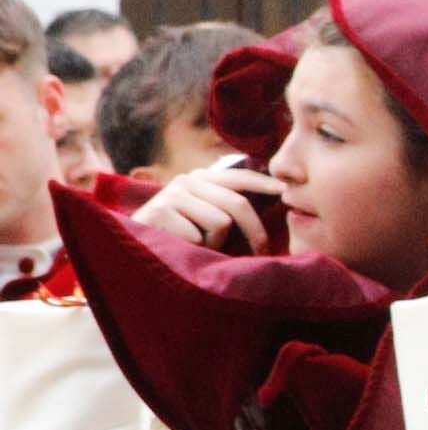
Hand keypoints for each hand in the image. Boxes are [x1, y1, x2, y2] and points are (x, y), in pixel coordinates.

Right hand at [130, 159, 280, 251]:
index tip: (286, 192)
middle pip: (237, 204)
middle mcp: (187, 181)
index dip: (265, 184)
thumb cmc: (183, 239)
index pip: (239, 177)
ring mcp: (172, 194)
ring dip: (216, 243)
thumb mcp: (210, 219)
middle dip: (255, 232)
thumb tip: (276, 201)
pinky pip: (200, 236)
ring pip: (221, 222)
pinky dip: (197, 249)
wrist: (138, 252)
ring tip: (198, 245)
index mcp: (201, 179)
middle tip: (261, 251)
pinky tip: (180, 248)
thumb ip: (231, 207)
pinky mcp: (161, 211)